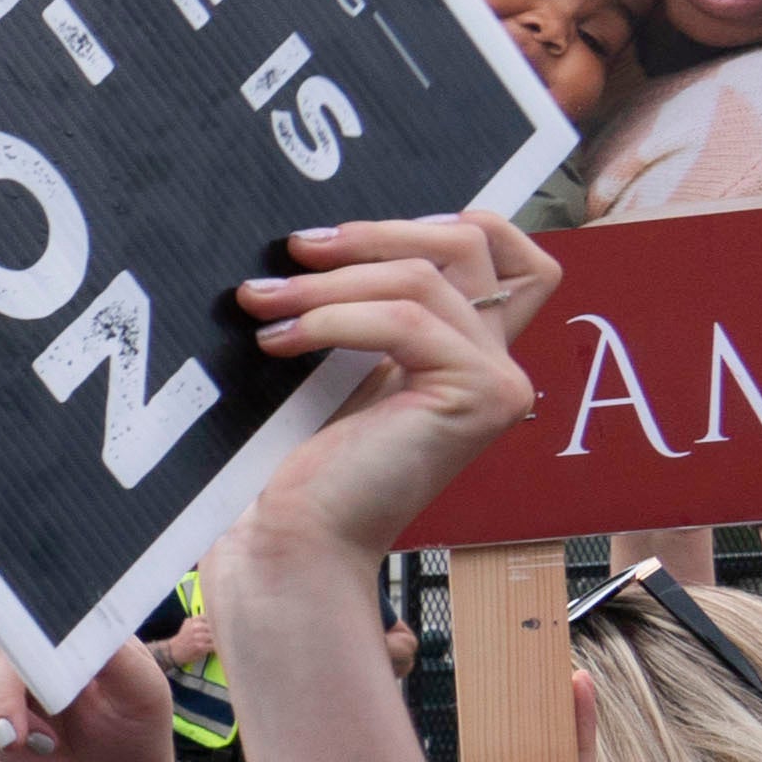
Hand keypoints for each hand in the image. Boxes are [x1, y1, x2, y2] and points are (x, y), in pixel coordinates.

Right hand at [0, 634, 178, 761]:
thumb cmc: (131, 729)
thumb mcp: (142, 691)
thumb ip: (116, 657)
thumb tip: (80, 630)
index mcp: (69, 623)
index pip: (34, 608)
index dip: (25, 635)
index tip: (33, 673)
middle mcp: (29, 636)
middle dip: (6, 694)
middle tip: (30, 736)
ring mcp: (0, 666)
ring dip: (1, 713)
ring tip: (44, 740)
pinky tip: (19, 741)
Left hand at [231, 215, 554, 564]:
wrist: (293, 539)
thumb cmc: (299, 462)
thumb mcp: (335, 363)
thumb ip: (361, 307)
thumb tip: (321, 236)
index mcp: (468, 349)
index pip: (501, 250)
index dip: (431, 222)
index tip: (339, 238)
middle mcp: (499, 363)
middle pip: (471, 243)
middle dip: (373, 234)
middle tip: (292, 250)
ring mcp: (500, 380)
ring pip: (427, 276)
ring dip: (331, 280)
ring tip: (260, 302)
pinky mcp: (482, 396)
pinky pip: (407, 321)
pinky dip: (335, 318)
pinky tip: (280, 341)